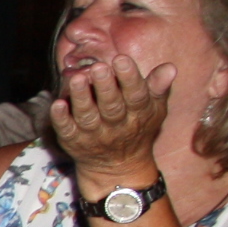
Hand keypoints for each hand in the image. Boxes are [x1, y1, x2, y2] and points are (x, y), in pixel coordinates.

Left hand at [49, 54, 171, 185]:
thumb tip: (170, 67)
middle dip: (105, 87)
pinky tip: (57, 104)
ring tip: (76, 79)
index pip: (136, 95)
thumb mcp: (154, 108)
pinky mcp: (74, 141)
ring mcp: (93, 134)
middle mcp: (116, 125)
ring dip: (81, 98)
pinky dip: (61, 118)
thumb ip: (159, 87)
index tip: (121, 59)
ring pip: (87, 116)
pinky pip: (66, 130)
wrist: (118, 167)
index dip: (129, 78)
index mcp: (138, 113)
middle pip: (111, 106)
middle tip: (99, 67)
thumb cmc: (137, 127)